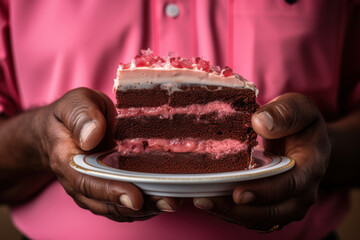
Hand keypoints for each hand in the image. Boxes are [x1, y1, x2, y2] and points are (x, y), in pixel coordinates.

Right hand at [39, 88, 180, 221]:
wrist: (66, 127)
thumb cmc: (71, 114)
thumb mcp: (74, 104)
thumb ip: (81, 116)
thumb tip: (92, 136)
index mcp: (68, 161)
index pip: (87, 183)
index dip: (112, 192)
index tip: (135, 197)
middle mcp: (80, 182)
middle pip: (108, 203)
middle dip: (138, 206)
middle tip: (167, 201)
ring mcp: (96, 188)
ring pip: (119, 207)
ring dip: (146, 208)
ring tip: (171, 201)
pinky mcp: (110, 187)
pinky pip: (126, 202)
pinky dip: (145, 203)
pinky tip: (165, 197)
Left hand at [193, 93, 330, 230]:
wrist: (304, 140)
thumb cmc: (299, 122)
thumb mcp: (298, 108)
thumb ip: (285, 113)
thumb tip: (260, 123)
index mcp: (311, 166)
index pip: (290, 185)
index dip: (264, 192)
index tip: (238, 193)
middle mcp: (303, 192)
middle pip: (272, 211)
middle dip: (238, 210)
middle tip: (207, 200)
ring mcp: (288, 203)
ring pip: (260, 219)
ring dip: (230, 214)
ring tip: (202, 201)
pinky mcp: (272, 207)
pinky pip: (253, 217)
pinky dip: (231, 213)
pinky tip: (210, 202)